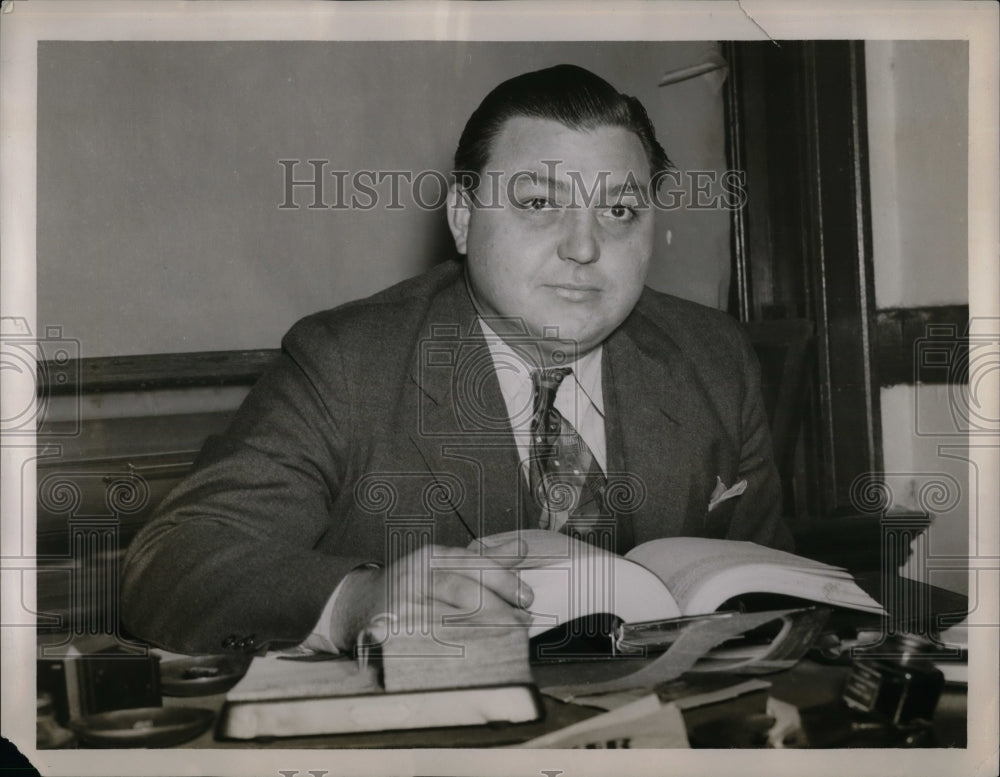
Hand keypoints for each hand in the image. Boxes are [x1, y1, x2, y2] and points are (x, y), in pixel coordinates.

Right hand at [339, 538, 533, 646]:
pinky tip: (477, 656)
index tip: (527, 598)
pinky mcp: (392, 635)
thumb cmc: (417, 583)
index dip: (503, 581)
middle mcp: (414, 578)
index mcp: (430, 558)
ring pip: (450, 620)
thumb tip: (523, 549)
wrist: (364, 603)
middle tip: (522, 624)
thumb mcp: (446, 563)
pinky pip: (431, 645)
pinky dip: (457, 652)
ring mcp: (401, 607)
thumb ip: (485, 559)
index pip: (471, 565)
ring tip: (508, 641)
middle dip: (498, 610)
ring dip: (484, 633)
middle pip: (462, 593)